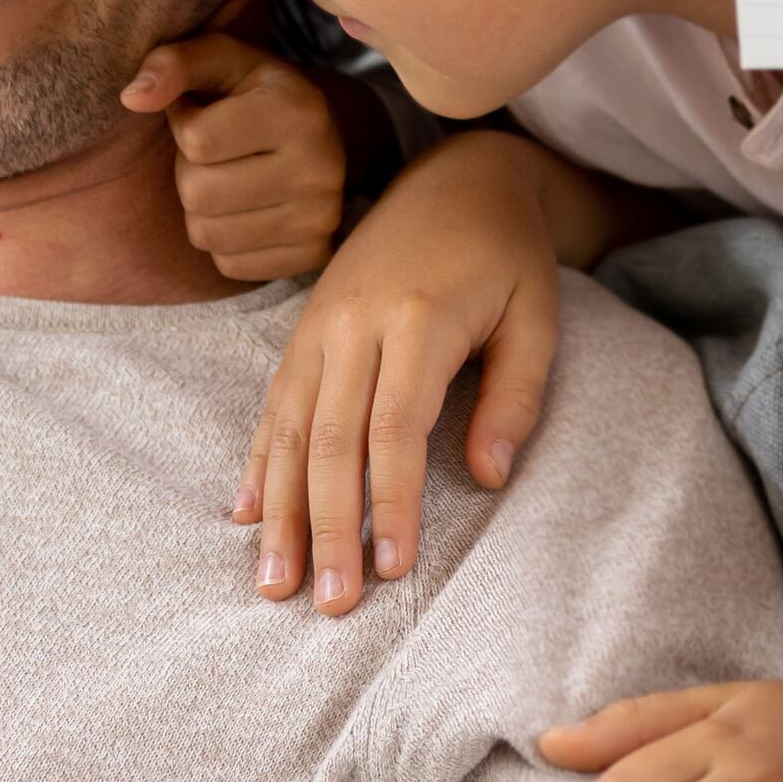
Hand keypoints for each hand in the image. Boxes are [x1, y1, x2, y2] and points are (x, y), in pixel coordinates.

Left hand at [120, 31, 355, 283]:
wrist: (327, 136)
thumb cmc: (258, 93)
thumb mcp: (221, 60)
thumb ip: (174, 64)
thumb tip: (132, 97)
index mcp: (297, 111)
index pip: (197, 141)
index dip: (183, 125)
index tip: (202, 113)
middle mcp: (318, 168)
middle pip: (198, 194)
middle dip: (190, 171)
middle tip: (214, 152)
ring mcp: (320, 218)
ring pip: (208, 235)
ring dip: (201, 209)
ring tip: (228, 177)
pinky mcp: (314, 255)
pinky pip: (229, 265)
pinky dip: (223, 240)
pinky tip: (245, 208)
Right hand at [237, 131, 567, 616]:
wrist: (456, 178)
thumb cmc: (507, 256)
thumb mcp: (537, 317)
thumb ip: (516, 397)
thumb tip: (486, 479)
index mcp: (416, 318)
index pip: (395, 428)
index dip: (392, 503)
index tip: (395, 569)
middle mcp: (353, 323)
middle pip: (331, 440)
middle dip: (326, 528)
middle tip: (330, 603)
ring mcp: (318, 327)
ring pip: (289, 430)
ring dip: (280, 512)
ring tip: (274, 584)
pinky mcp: (302, 330)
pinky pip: (272, 404)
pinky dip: (259, 464)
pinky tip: (245, 516)